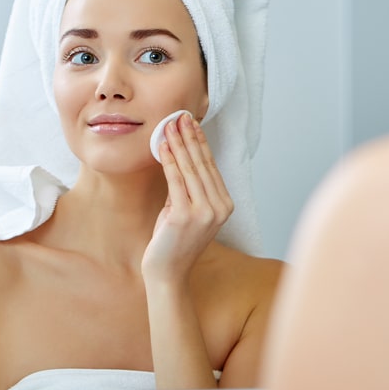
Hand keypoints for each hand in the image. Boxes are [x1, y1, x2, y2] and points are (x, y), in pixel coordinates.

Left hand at [142, 113, 233, 283]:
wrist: (167, 273)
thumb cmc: (173, 242)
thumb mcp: (185, 210)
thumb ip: (187, 189)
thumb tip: (178, 158)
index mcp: (225, 205)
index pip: (211, 167)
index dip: (200, 143)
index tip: (191, 124)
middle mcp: (220, 207)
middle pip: (203, 164)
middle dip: (190, 137)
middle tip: (180, 115)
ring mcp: (206, 211)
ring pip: (191, 169)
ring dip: (179, 143)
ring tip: (170, 124)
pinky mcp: (187, 214)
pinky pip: (176, 180)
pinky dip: (169, 160)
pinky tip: (163, 145)